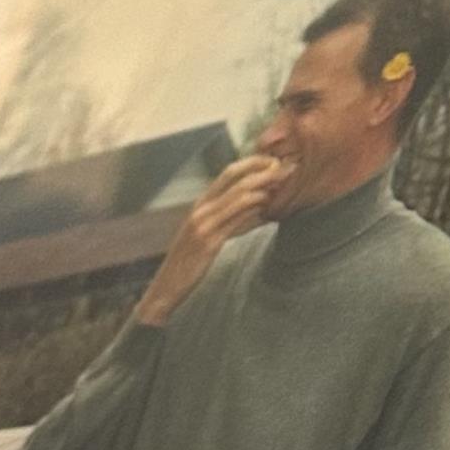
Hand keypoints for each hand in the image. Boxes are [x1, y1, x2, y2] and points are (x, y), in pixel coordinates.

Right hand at [134, 156, 283, 326]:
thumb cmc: (190, 264)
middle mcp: (201, 209)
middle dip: (260, 168)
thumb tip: (259, 209)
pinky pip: (234, 220)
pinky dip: (252, 210)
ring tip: (282, 183)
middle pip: (232, 176)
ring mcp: (203, 223)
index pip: (228, 173)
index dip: (252, 164)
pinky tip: (267, 208)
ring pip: (236, 196)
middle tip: (283, 166)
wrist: (166, 287)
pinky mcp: (207, 241)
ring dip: (262, 186)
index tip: (273, 162)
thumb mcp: (209, 236)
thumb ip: (231, 220)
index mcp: (201, 205)